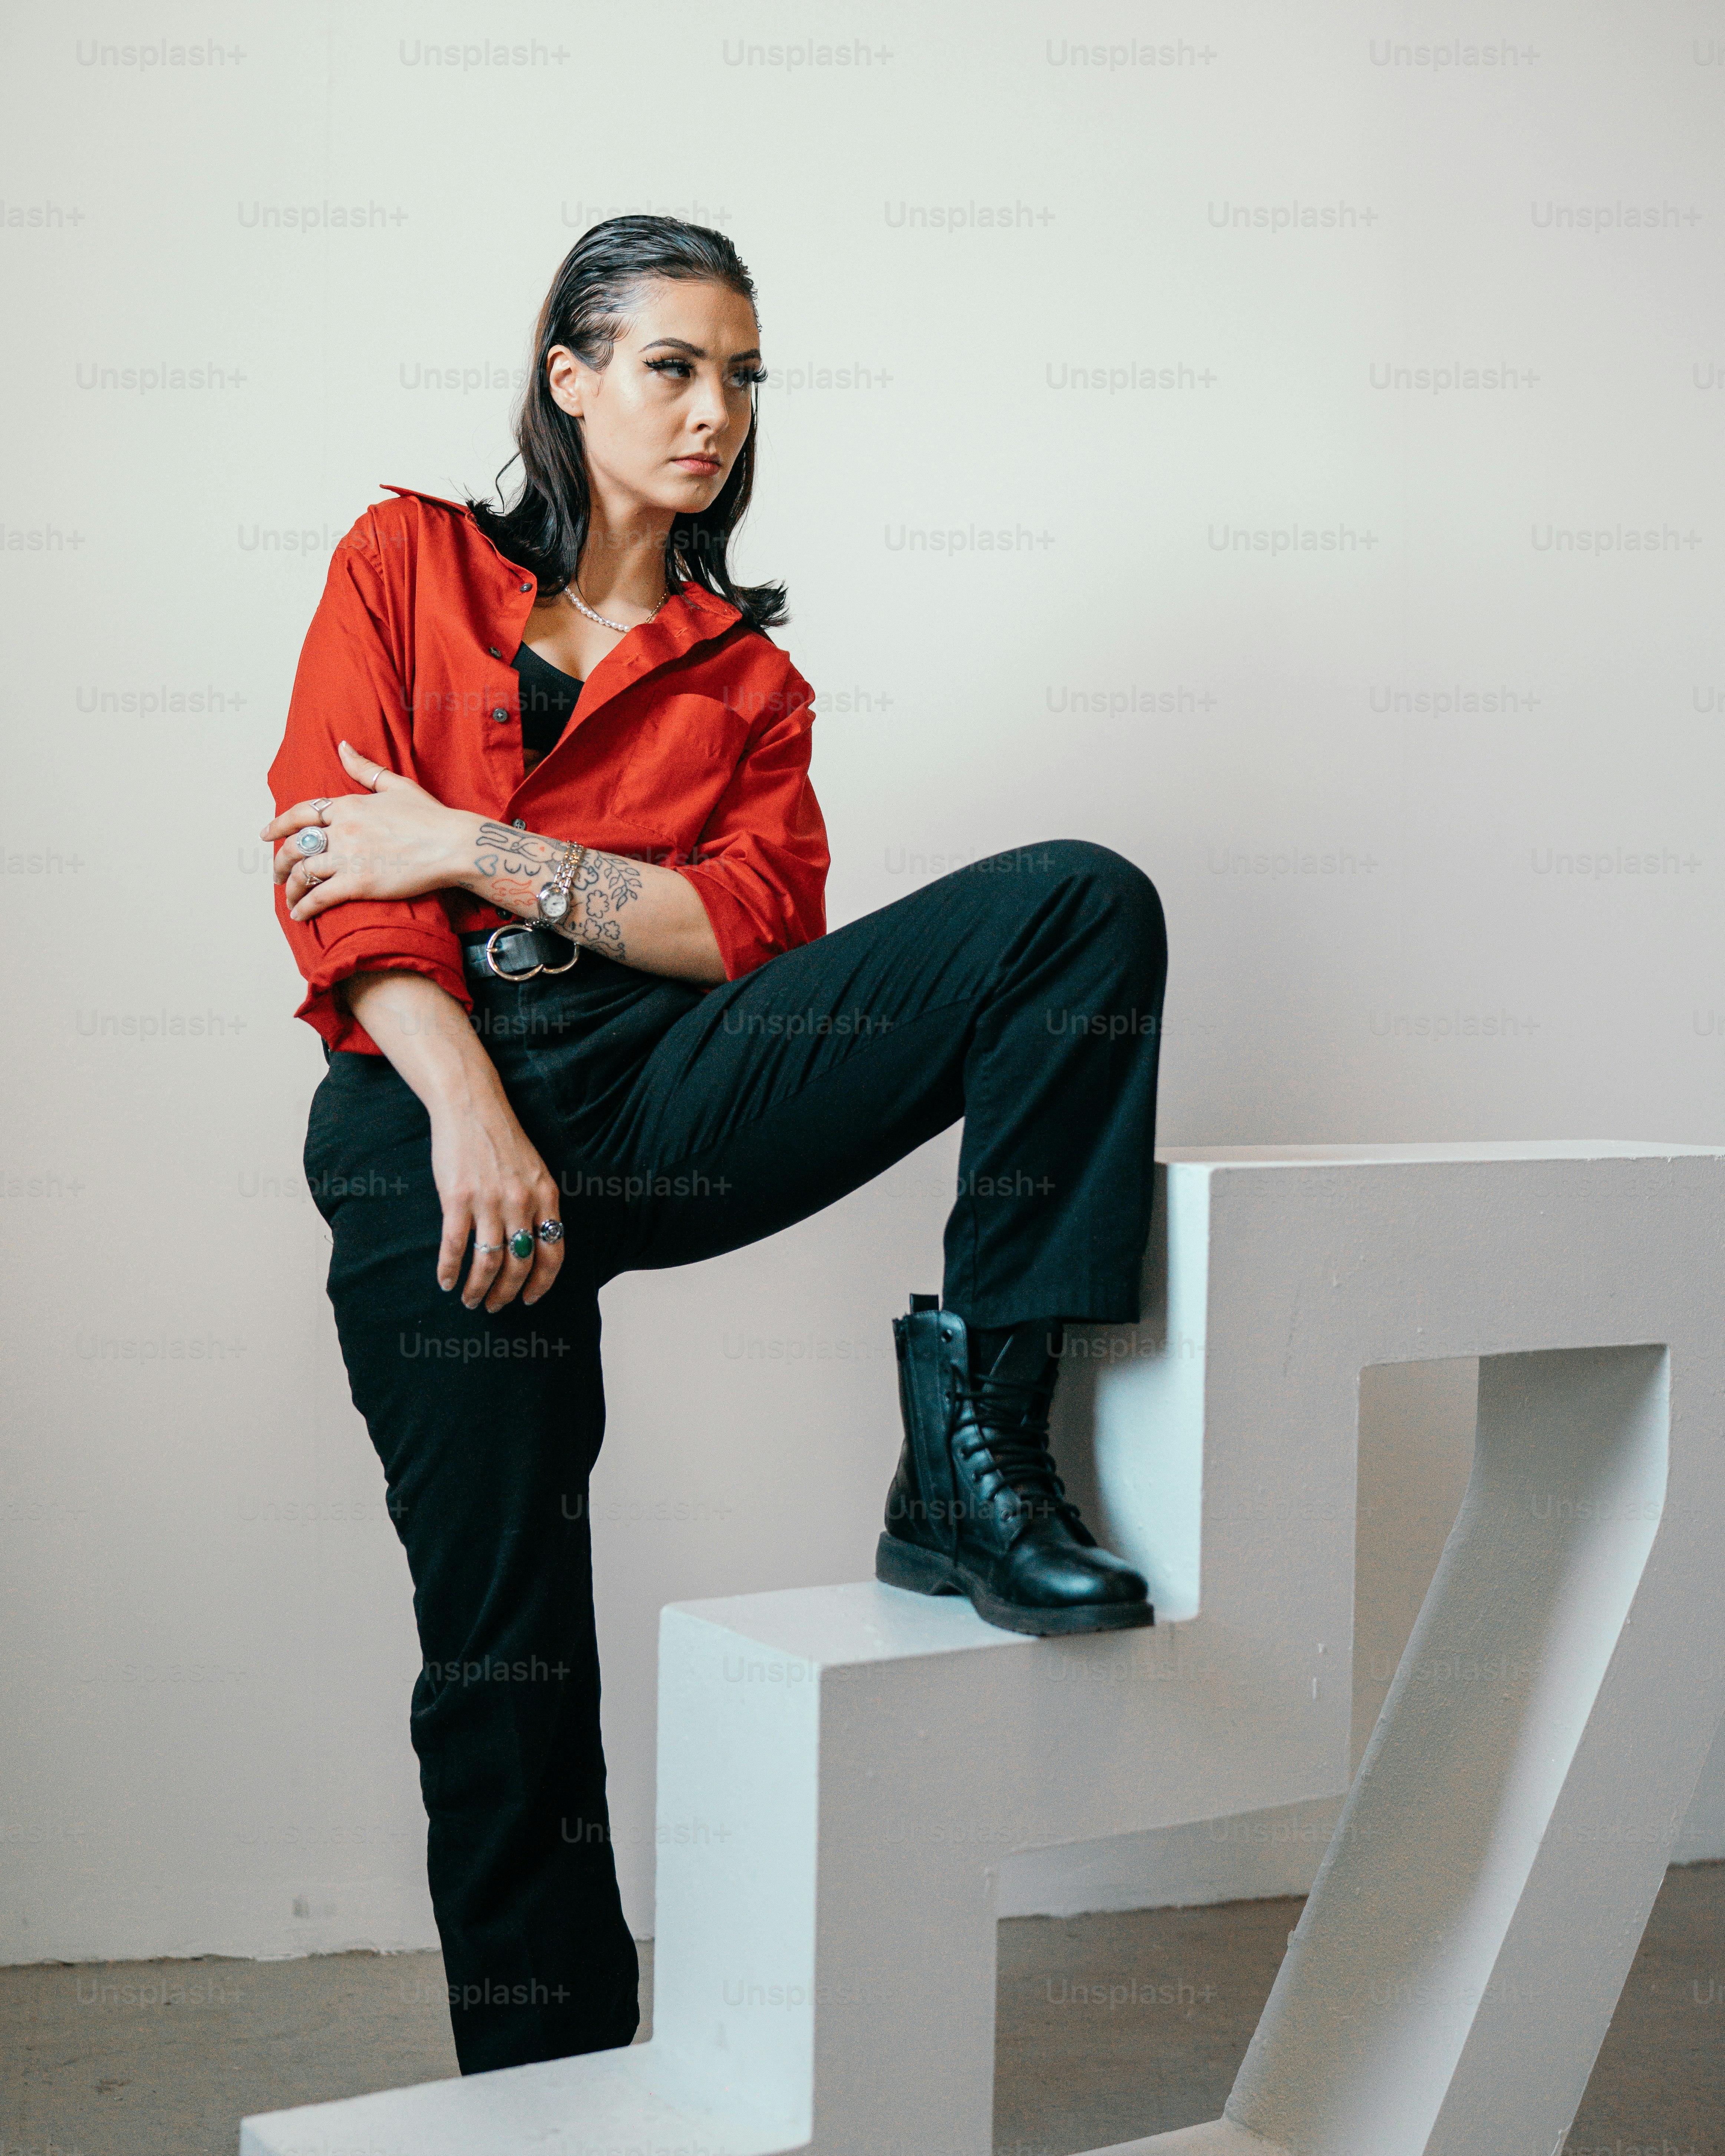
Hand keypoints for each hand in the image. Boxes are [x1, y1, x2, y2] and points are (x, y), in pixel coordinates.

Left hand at [262, 740, 476, 919]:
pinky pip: (320, 897)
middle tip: (277, 873)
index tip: (266, 834)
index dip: (278, 824)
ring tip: (289, 899)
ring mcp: (349, 857)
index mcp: (348, 805)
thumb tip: (342, 746)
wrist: (454, 845)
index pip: (300, 814)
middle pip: (295, 846)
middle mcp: (342, 830)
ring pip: (303, 873)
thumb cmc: (430, 817)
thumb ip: (364, 768)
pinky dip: (305, 907)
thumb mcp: (395, 785)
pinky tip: (300, 915)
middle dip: (280, 862)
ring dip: (290, 888)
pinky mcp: (359, 883)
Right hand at [428, 1088, 565, 1312]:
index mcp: (546, 1196)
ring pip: (489, 1261)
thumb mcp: (534, 1170)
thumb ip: (537, 1204)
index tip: (530, 1298)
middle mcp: (521, 1202)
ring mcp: (489, 1201)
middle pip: (520, 1264)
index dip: (542, 1282)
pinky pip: (455, 1246)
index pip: (553, 1253)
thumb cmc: (501, 1138)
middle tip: (495, 1305)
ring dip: (479, 1288)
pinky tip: (447, 1281)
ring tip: (471, 1299)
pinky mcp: (458, 1198)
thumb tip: (532, 1244)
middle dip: (507, 1293)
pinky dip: (450, 1269)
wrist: (471, 1105)